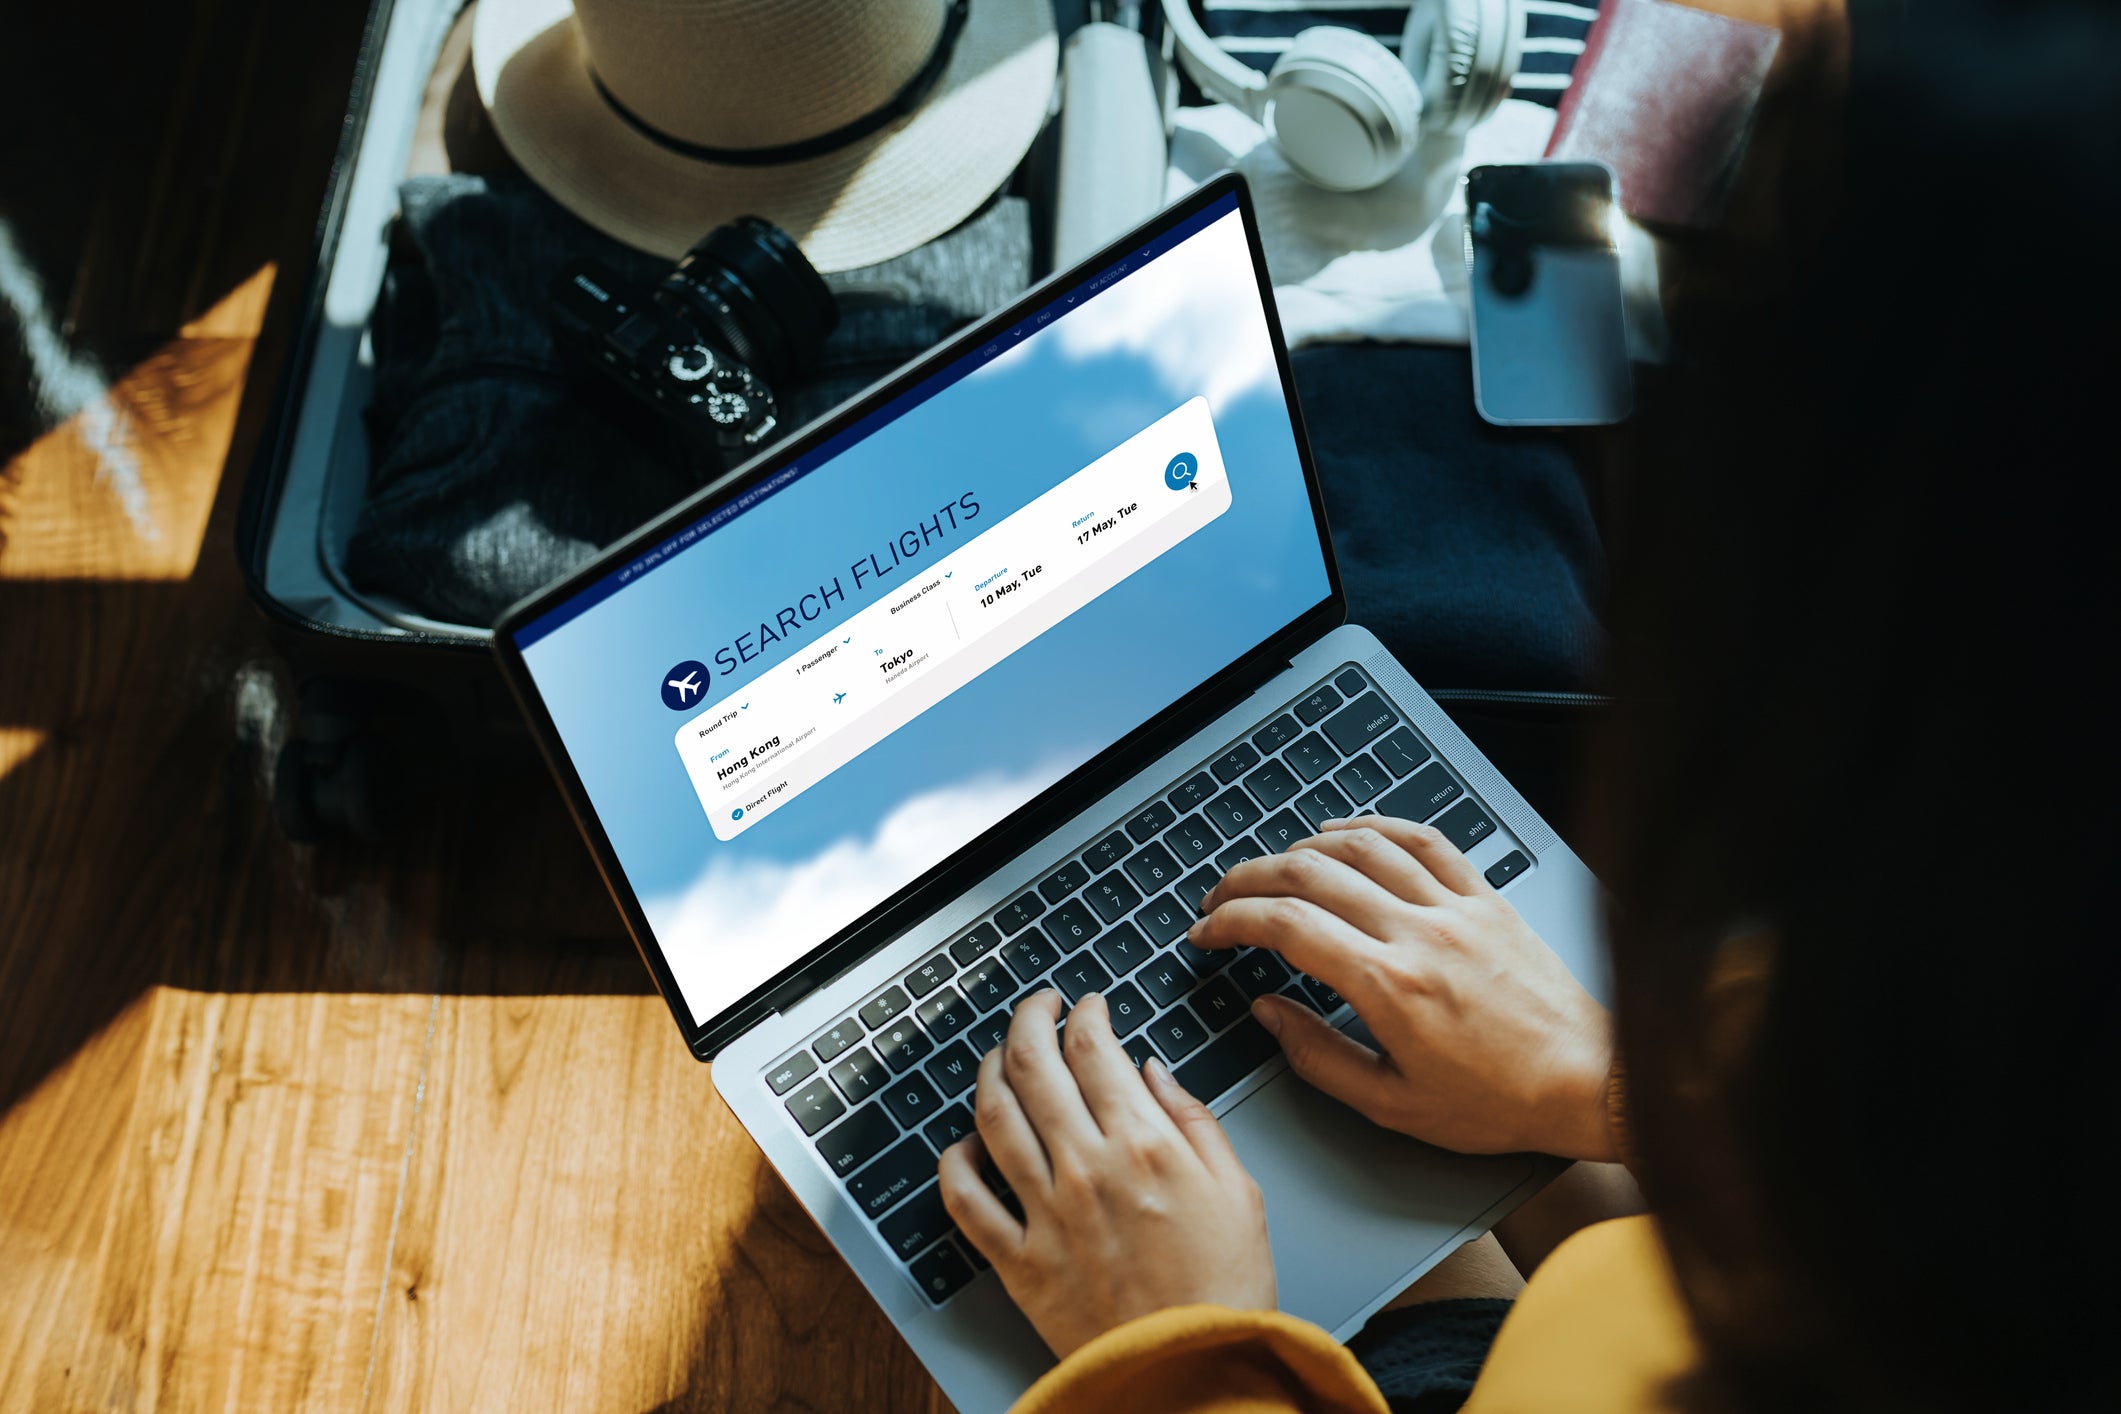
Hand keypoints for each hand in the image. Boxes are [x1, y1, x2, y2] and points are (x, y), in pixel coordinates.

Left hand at [937, 990, 1276, 1357]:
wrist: (1198, 1374)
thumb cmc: (1226, 1290)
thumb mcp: (1239, 1191)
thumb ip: (1193, 1120)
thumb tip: (1153, 1071)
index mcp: (1144, 1145)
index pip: (1095, 1048)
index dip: (1086, 1012)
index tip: (1087, 1006)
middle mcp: (1087, 1169)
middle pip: (1034, 1066)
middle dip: (1028, 1019)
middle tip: (1036, 1007)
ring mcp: (1046, 1214)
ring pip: (993, 1117)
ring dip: (988, 1072)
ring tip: (997, 1056)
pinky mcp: (1019, 1262)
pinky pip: (965, 1201)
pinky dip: (953, 1163)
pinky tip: (961, 1145)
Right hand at [1189, 816, 1615, 1160]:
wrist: (1590, 1083)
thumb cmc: (1501, 1102)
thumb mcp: (1393, 1105)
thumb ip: (1318, 1056)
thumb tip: (1268, 1011)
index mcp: (1390, 985)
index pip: (1287, 926)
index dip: (1233, 922)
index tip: (1208, 932)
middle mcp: (1420, 932)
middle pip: (1310, 873)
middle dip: (1249, 879)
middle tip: (1221, 899)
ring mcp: (1455, 907)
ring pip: (1361, 846)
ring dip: (1301, 848)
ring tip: (1272, 868)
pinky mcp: (1486, 898)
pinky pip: (1423, 839)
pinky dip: (1375, 825)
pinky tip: (1346, 832)